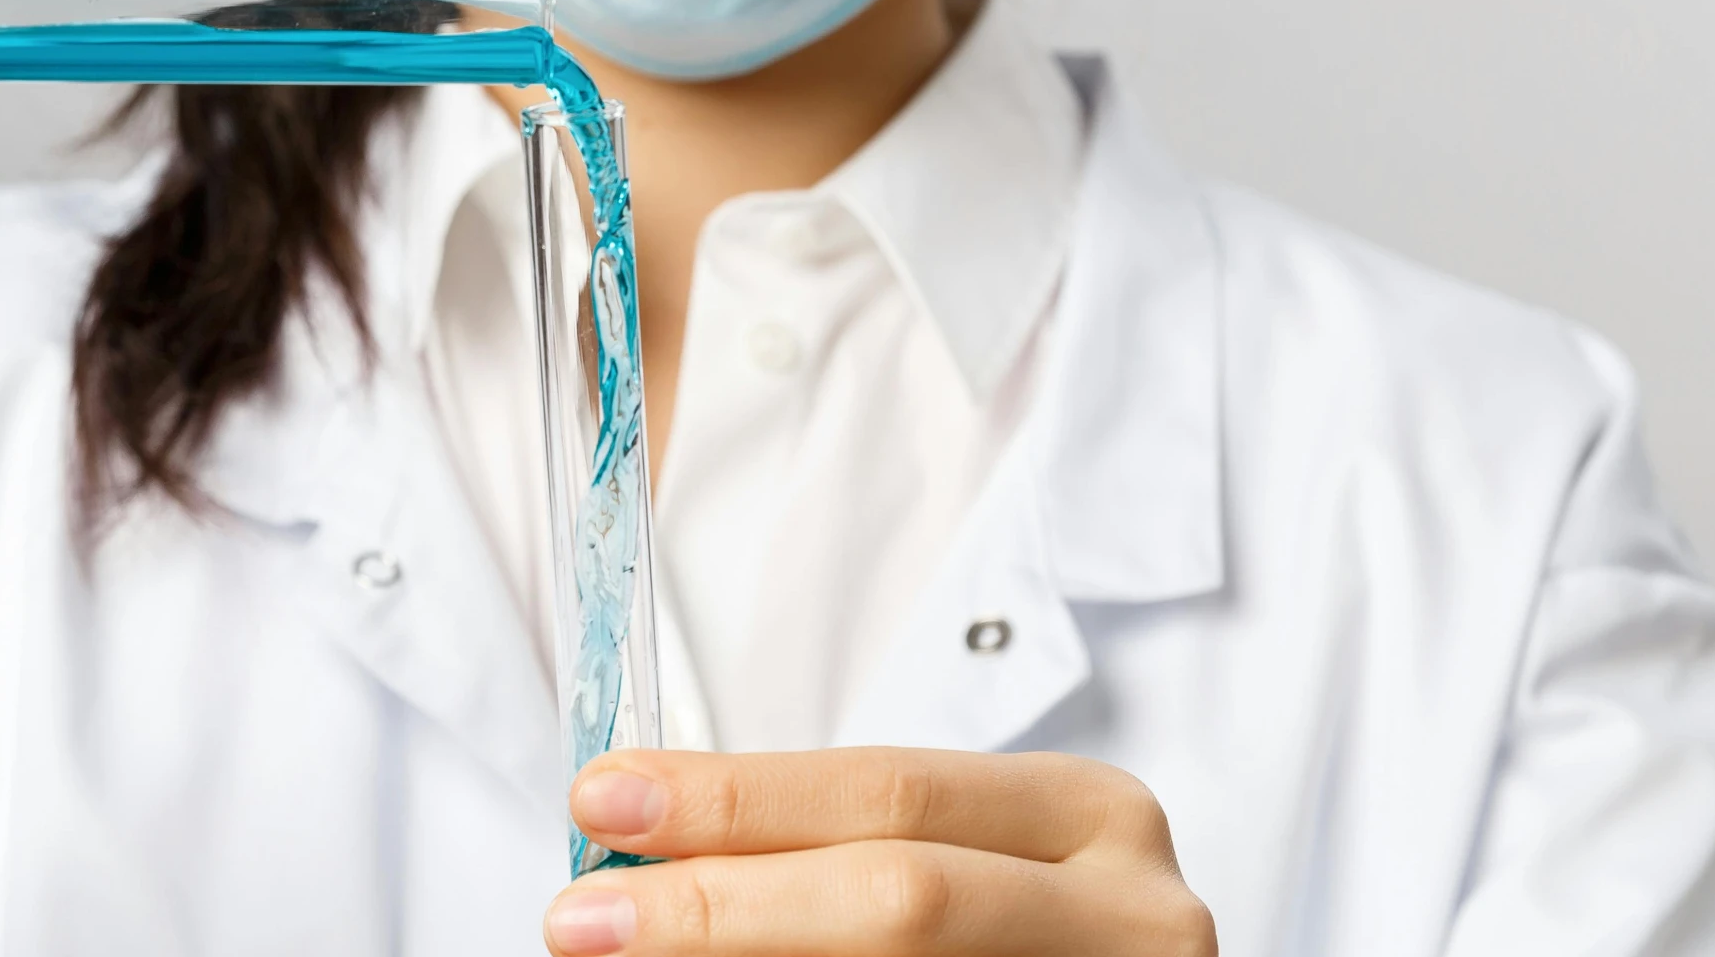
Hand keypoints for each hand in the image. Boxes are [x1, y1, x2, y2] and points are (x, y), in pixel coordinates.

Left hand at [541, 749, 1214, 956]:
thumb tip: (630, 855)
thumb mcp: (955, 854)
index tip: (602, 801)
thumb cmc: (1006, 923)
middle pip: (900, 895)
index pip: (890, 790)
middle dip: (721, 903)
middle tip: (582, 916)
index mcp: (1089, 815)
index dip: (737, 799)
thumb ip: (820, 844)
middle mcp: (1132, 911)